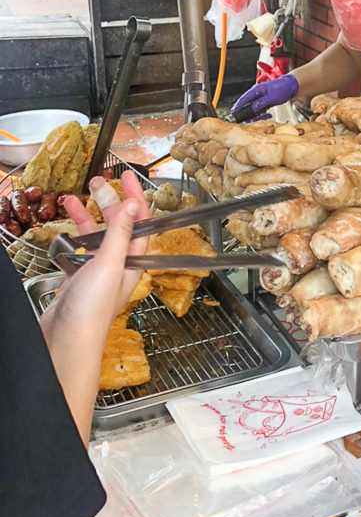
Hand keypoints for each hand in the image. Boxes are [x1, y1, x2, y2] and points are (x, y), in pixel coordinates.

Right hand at [43, 171, 149, 330]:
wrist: (68, 339)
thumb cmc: (93, 310)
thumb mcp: (110, 263)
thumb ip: (120, 234)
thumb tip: (134, 206)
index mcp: (132, 260)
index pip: (139, 221)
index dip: (135, 197)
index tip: (128, 178)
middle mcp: (118, 265)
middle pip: (117, 225)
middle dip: (109, 201)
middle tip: (101, 181)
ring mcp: (97, 272)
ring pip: (95, 236)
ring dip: (87, 216)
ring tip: (76, 198)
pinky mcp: (78, 279)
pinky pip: (78, 251)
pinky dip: (72, 237)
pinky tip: (64, 230)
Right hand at [231, 73, 298, 119]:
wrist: (290, 87)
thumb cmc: (282, 88)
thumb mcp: (271, 97)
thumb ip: (261, 103)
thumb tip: (253, 108)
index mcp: (256, 90)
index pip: (244, 98)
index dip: (237, 106)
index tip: (233, 112)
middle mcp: (256, 94)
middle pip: (247, 106)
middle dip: (249, 114)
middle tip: (251, 120)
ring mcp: (260, 98)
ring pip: (254, 109)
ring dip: (258, 115)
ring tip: (265, 116)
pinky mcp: (264, 102)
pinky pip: (260, 110)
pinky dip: (263, 114)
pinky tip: (268, 115)